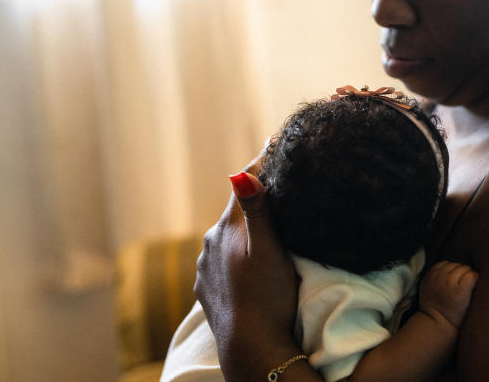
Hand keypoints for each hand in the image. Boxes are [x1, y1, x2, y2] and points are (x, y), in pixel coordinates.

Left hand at [192, 146, 299, 370]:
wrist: (250, 347)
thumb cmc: (267, 297)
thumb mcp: (269, 249)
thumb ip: (257, 209)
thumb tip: (239, 171)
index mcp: (229, 225)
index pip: (247, 180)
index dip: (264, 160)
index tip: (279, 141)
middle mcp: (211, 240)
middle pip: (237, 207)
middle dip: (257, 193)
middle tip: (282, 182)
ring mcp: (206, 265)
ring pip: (228, 234)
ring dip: (245, 227)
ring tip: (268, 225)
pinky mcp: (205, 287)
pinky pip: (222, 260)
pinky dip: (235, 254)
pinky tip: (248, 262)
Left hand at [418, 260, 478, 327]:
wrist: (434, 319)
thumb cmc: (455, 315)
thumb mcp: (470, 306)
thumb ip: (475, 289)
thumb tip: (479, 274)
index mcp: (460, 291)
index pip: (473, 274)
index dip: (475, 279)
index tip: (473, 285)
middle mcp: (448, 281)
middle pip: (464, 267)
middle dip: (466, 274)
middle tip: (463, 285)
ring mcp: (437, 276)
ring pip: (454, 264)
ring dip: (457, 270)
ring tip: (455, 281)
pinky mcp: (430, 274)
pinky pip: (443, 263)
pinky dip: (447, 267)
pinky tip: (447, 276)